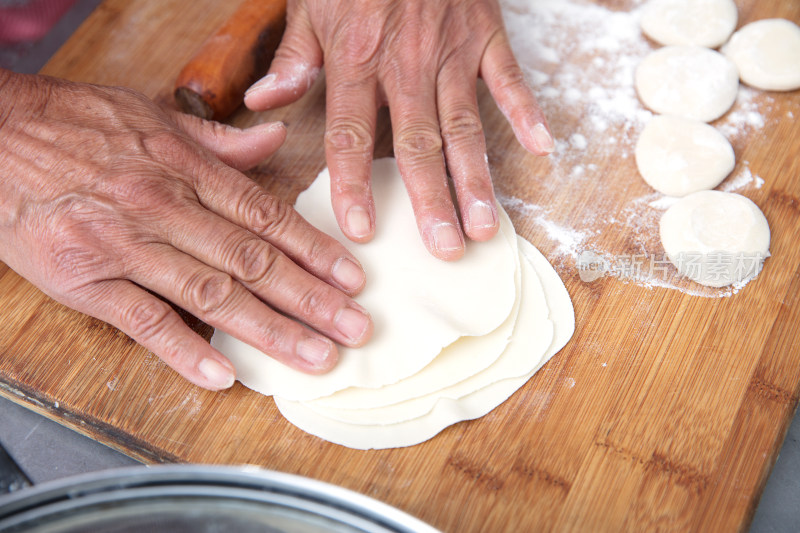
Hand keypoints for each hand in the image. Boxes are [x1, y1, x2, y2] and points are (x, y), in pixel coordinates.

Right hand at [0, 70, 371, 389]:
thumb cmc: (77, 126)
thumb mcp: (152, 116)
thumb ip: (219, 141)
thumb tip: (275, 140)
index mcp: (185, 168)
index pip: (266, 217)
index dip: (315, 250)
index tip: (352, 279)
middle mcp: (164, 207)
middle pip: (252, 262)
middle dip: (311, 300)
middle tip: (355, 329)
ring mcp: (125, 247)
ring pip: (212, 296)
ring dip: (270, 331)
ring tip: (316, 357)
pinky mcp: (85, 280)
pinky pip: (143, 321)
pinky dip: (185, 351)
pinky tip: (225, 375)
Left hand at [244, 0, 552, 260]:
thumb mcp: (309, 3)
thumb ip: (293, 59)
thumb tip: (265, 103)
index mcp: (355, 60)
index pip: (351, 135)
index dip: (354, 184)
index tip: (361, 230)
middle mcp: (405, 64)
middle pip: (418, 144)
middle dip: (431, 201)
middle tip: (444, 250)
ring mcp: (450, 51)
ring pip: (465, 125)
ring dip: (476, 178)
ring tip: (484, 226)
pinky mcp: (485, 34)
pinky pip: (509, 78)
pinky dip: (527, 112)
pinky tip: (542, 149)